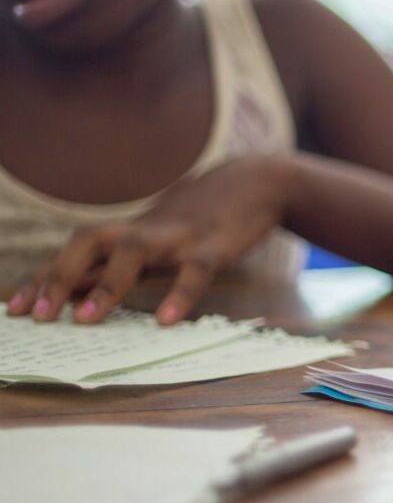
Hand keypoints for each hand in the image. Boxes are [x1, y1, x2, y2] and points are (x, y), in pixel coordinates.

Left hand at [5, 155, 291, 324]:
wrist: (257, 181)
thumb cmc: (202, 219)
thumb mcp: (156, 238)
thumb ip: (118, 264)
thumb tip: (72, 297)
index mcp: (130, 233)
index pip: (74, 254)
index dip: (42, 279)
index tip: (13, 309)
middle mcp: (146, 231)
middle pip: (90, 241)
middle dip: (60, 275)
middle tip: (39, 316)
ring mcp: (180, 235)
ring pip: (135, 251)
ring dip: (107, 284)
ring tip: (86, 319)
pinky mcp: (217, 244)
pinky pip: (196, 270)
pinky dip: (180, 293)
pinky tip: (166, 320)